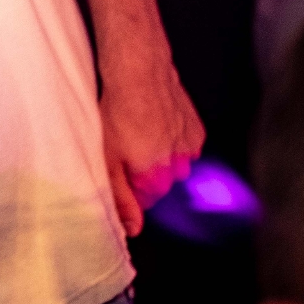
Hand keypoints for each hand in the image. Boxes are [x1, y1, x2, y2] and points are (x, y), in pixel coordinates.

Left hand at [98, 53, 204, 235]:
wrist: (140, 74)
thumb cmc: (116, 112)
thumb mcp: (106, 157)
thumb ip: (121, 197)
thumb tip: (133, 230)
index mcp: (153, 179)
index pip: (144, 201)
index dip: (129, 186)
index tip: (120, 169)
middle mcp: (176, 169)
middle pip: (161, 184)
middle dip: (146, 173)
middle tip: (126, 147)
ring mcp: (189, 151)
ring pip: (175, 166)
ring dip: (161, 156)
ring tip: (140, 133)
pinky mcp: (197, 132)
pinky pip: (186, 147)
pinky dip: (174, 141)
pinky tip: (157, 124)